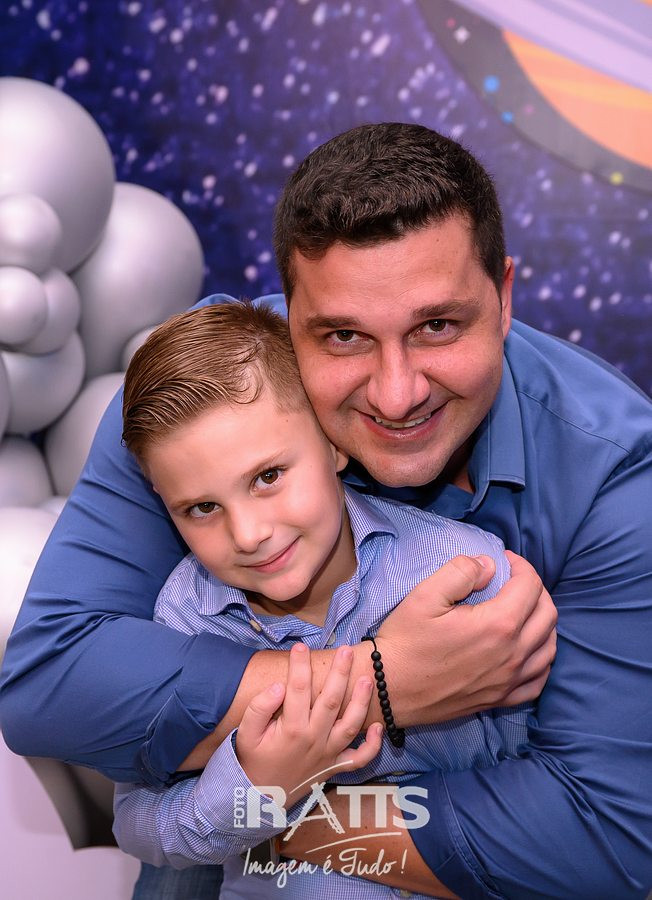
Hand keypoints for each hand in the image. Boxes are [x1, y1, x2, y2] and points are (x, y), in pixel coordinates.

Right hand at [235, 643, 382, 804]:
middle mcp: (314, 740)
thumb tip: (278, 686)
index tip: (300, 646)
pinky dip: (372, 746)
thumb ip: (259, 708)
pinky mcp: (334, 767)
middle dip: (340, 673)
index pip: (297, 689)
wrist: (258, 799)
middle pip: (331, 701)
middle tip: (346, 650)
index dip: (299, 665)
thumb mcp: (245, 734)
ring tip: (368, 679)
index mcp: (291, 729)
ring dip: (361, 702)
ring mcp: (327, 754)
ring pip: (350, 725)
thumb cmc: (252, 760)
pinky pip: (359, 759)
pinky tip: (379, 727)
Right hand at [376, 553, 556, 724]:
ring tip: (524, 610)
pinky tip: (528, 650)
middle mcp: (512, 655)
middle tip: (515, 580)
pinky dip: (541, 659)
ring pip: (549, 647)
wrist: (389, 689)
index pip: (530, 586)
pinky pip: (538, 680)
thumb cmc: (405, 640)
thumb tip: (489, 565)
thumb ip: (461, 571)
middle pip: (548, 614)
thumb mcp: (425, 595)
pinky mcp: (500, 699)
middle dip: (536, 590)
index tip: (506, 560)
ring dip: (543, 622)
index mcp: (498, 625)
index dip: (521, 566)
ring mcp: (509, 681)